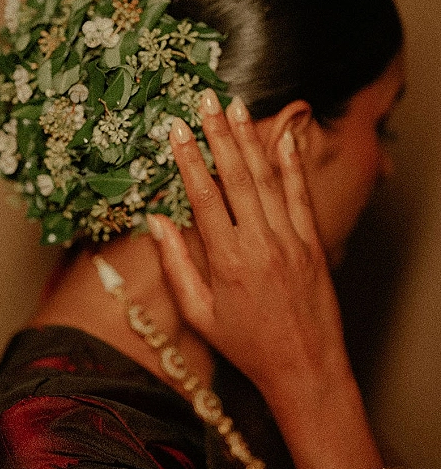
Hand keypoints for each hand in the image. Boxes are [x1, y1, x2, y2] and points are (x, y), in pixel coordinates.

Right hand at [149, 89, 342, 397]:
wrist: (304, 367)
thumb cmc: (246, 345)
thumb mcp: (199, 314)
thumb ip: (176, 265)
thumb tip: (155, 221)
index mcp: (226, 261)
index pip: (204, 197)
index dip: (189, 159)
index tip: (177, 129)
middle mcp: (260, 243)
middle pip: (237, 177)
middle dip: (218, 135)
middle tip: (205, 101)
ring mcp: (290, 239)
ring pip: (268, 179)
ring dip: (250, 140)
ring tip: (236, 107)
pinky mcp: (313, 242)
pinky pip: (301, 195)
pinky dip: (292, 164)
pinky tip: (283, 137)